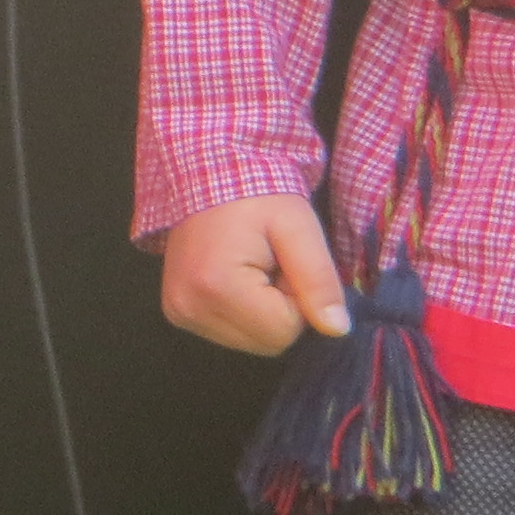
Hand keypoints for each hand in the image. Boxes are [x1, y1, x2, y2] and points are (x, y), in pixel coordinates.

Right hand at [162, 194, 353, 355]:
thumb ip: (319, 279)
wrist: (209, 172)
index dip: (297, 299)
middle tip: (271, 263)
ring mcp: (178, 312)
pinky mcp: (176, 312)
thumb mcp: (298, 227)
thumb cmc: (257, 194)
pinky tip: (236, 278)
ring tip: (254, 267)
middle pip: (266, 342)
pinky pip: (230, 334)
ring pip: (251, 342)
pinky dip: (244, 312)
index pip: (284, 331)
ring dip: (263, 311)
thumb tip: (337, 330)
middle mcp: (188, 308)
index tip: (285, 262)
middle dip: (281, 308)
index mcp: (215, 287)